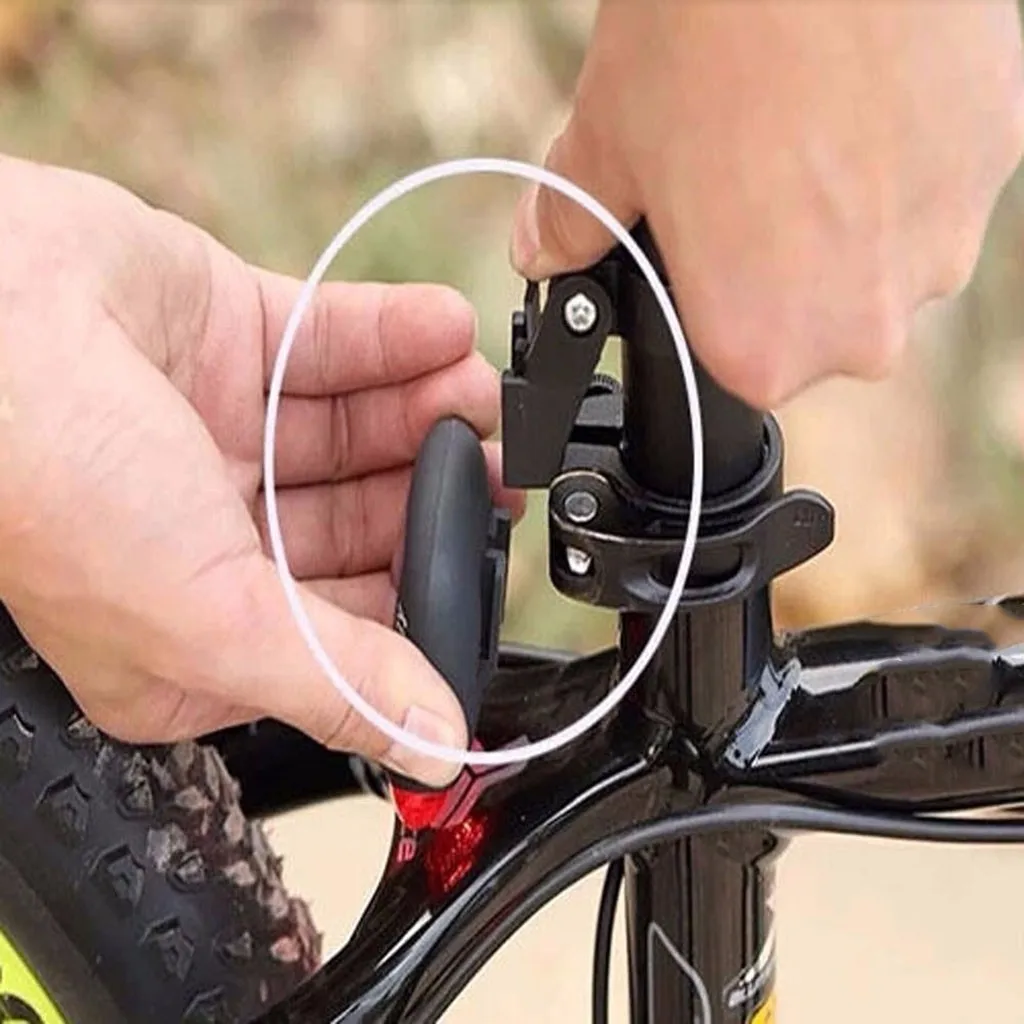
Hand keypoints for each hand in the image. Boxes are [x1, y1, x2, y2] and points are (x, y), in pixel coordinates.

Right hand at [0, 155, 518, 786]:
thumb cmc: (50, 481)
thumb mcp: (207, 617)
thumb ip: (335, 682)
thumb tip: (433, 746)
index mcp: (194, 625)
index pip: (339, 627)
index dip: (415, 597)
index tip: (480, 569)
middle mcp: (207, 530)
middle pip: (358, 521)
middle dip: (434, 494)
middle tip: (502, 471)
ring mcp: (218, 427)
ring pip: (355, 429)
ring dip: (430, 410)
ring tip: (484, 395)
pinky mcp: (228, 336)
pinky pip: (334, 341)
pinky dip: (397, 337)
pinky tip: (446, 330)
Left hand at [512, 1, 1023, 407]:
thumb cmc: (710, 37)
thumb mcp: (610, 141)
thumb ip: (574, 223)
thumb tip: (545, 251)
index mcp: (762, 346)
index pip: (734, 364)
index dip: (711, 302)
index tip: (701, 249)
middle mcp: (864, 326)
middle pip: (814, 323)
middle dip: (779, 263)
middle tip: (746, 174)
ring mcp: (945, 246)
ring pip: (881, 257)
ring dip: (846, 210)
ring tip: (802, 122)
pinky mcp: (996, 164)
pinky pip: (936, 187)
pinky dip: (900, 154)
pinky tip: (862, 95)